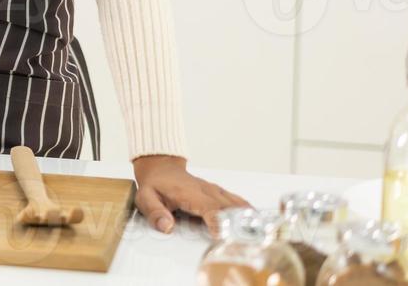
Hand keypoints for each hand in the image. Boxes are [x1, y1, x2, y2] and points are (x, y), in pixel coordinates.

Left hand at [132, 155, 249, 233]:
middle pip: (229, 209)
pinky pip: (237, 201)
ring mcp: (215, 191)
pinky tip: (258, 220)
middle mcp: (207, 191)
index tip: (225, 236)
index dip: (219, 223)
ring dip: (248, 217)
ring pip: (236, 204)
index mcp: (191, 194)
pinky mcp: (219, 192)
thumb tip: (166, 226)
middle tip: (250, 240)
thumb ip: (155, 212)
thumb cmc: (155, 184)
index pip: (210, 210)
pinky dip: (248, 211)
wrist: (161, 166)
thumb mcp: (146, 197)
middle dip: (240, 224)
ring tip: (261, 232)